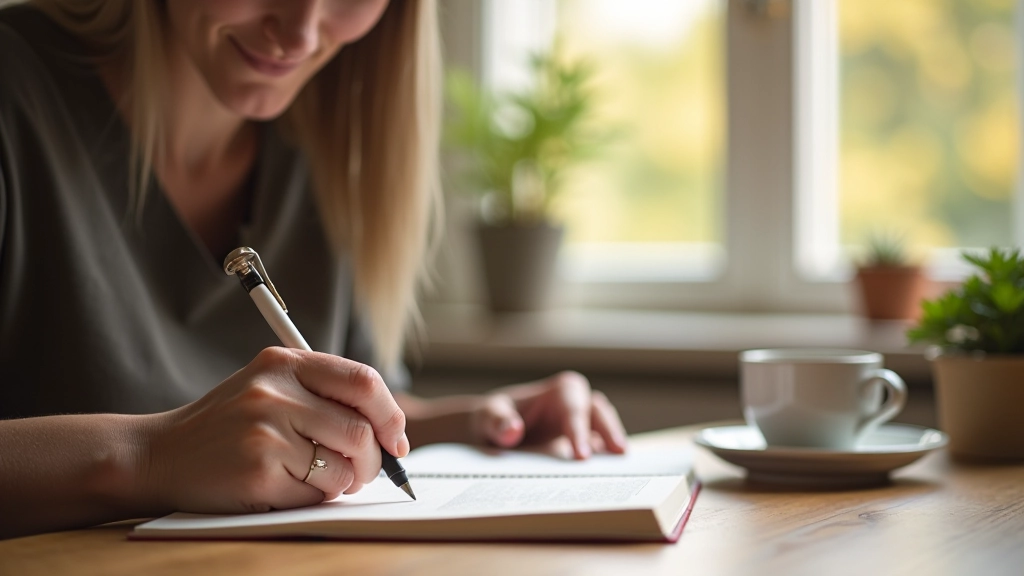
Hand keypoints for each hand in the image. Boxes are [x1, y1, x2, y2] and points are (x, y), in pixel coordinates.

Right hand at [142, 347, 407, 512]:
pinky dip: (310, 498)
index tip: (395, 440)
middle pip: (360, 431)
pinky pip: (314, 494)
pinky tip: (283, 488)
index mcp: (285, 363)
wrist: (158, 455)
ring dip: (342, 484)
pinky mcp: (258, 471)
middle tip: (362, 473)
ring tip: (318, 480)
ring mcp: (266, 431)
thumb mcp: (268, 388)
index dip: (390, 415)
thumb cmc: (225, 426)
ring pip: (343, 468)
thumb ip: (321, 396)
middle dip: (372, 461)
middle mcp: (275, 391)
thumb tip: (388, 432)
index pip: (363, 382)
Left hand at [470, 371, 627, 458]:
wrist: (492, 433)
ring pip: (606, 429)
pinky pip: (600, 451)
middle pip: (599, 414)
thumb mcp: (487, 418)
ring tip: (621, 470)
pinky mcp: (586, 444)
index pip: (574, 407)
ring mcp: (584, 425)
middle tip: (618, 456)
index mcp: (558, 392)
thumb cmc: (492, 419)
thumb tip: (512, 431)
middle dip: (610, 432)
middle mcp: (577, 404)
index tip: (581, 455)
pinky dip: (605, 462)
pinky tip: (608, 480)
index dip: (579, 429)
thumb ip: (497, 422)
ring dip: (613, 445)